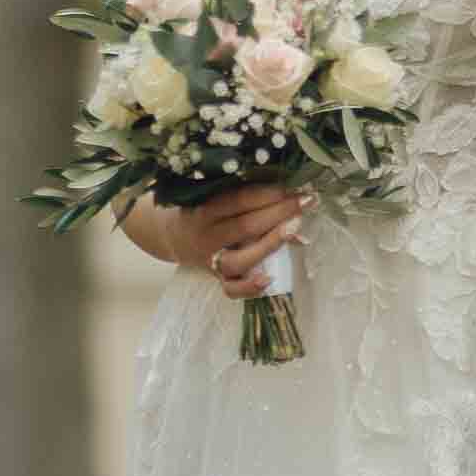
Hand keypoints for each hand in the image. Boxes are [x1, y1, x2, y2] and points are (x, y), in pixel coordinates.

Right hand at [135, 178, 310, 294]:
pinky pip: (231, 289)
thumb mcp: (215, 198)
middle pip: (245, 226)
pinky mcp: (215, 278)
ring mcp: (210, 259)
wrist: (169, 235)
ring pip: (239, 259)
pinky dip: (250, 286)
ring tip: (294, 229)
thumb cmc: (202, 210)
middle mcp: (206, 236)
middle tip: (306, 201)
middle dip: (279, 212)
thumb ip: (247, 200)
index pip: (240, 200)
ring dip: (269, 244)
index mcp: (203, 210)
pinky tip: (270, 278)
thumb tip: (288, 202)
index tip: (295, 186)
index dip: (269, 193)